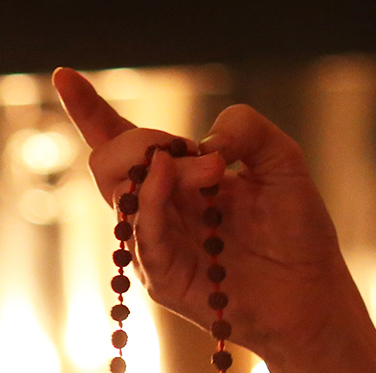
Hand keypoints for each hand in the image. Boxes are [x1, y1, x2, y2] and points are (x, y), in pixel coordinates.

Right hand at [51, 68, 369, 372]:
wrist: (312, 294)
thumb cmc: (295, 229)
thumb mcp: (282, 159)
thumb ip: (246, 128)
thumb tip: (201, 143)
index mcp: (178, 175)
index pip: (122, 139)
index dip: (89, 109)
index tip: (63, 75)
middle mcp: (158, 207)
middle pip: (109, 161)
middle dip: (142, 142)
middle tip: (210, 159)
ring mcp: (155, 244)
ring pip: (121, 192)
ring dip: (161, 169)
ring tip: (216, 173)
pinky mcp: (162, 278)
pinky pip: (142, 236)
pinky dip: (150, 201)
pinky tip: (164, 176)